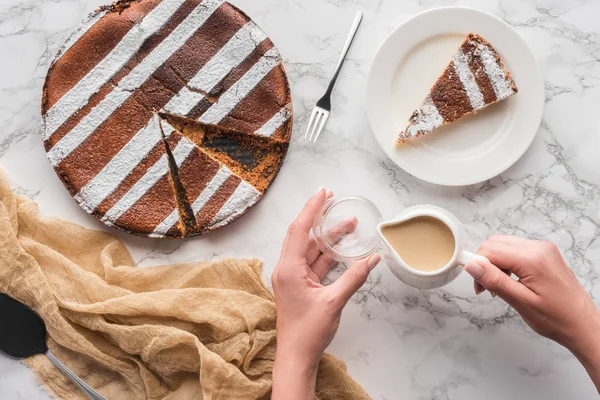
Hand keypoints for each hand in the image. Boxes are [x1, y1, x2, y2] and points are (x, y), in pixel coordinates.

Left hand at [271, 188, 380, 398]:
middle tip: (332, 199)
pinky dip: (328, 254)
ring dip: (328, 237)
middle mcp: (287, 269)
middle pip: (303, 235)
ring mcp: (293, 278)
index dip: (312, 209)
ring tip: (350, 224)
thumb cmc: (309, 332)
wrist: (297, 356)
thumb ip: (354, 278)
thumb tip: (372, 259)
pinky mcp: (300, 286)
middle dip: (318, 216)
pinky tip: (344, 248)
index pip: (300, 230)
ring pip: (311, 249)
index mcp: (289, 269)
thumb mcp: (334, 302)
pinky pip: (315, 263)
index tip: (323, 192)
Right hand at [465, 235, 599, 389]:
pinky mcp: (544, 254)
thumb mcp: (521, 302)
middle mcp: (539, 248)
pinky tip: (510, 281)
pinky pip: (516, 249)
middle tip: (486, 288)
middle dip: (485, 263)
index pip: (491, 250)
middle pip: (495, 243)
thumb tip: (472, 265)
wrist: (583, 324)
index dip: (478, 266)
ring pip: (504, 245)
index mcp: (533, 259)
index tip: (477, 284)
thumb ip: (495, 281)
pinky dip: (506, 262)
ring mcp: (543, 249)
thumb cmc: (557, 318)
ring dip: (495, 263)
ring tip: (499, 287)